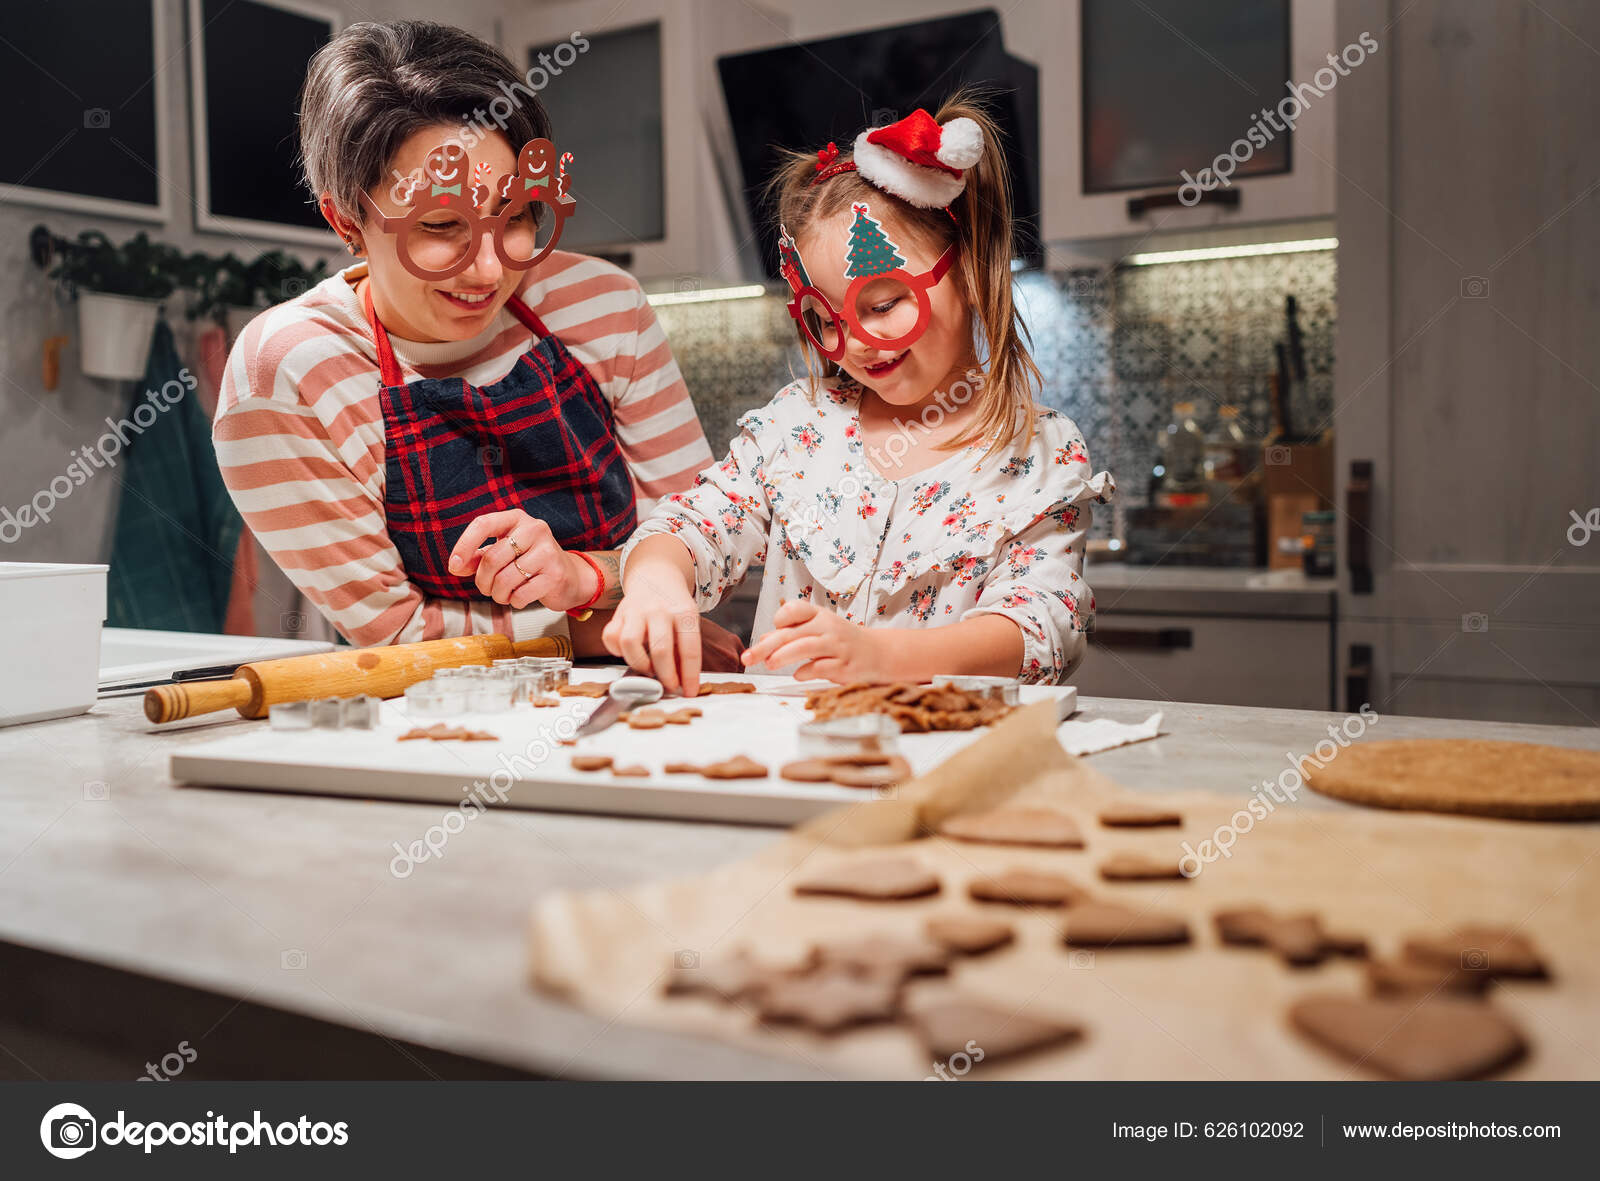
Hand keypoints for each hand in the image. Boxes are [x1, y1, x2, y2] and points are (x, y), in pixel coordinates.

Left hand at [446, 510, 594, 609]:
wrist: (569, 577)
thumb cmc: (530, 563)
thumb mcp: (504, 554)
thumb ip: (478, 557)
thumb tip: (456, 566)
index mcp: (517, 519)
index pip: (483, 524)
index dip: (464, 545)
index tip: (453, 566)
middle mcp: (534, 529)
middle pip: (492, 558)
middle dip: (482, 581)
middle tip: (486, 589)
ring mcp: (548, 551)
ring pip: (505, 579)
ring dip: (497, 594)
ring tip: (502, 595)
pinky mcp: (556, 574)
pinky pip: (521, 594)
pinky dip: (514, 601)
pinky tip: (519, 597)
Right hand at [602, 557, 703, 694]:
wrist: (656, 576)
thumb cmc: (673, 606)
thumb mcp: (688, 621)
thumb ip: (684, 649)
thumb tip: (682, 683)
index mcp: (684, 613)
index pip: (690, 650)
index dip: (689, 676)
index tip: (689, 692)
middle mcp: (659, 610)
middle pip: (660, 650)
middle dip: (665, 676)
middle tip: (668, 686)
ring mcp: (636, 610)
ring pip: (629, 643)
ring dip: (639, 664)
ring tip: (648, 669)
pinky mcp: (618, 613)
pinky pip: (610, 637)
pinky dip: (616, 651)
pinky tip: (628, 653)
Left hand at [741, 600, 895, 681]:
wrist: (879, 653)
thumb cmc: (842, 641)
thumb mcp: (818, 630)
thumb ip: (792, 633)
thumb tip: (764, 639)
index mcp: (820, 615)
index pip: (795, 608)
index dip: (780, 619)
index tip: (775, 629)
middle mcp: (828, 627)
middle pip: (791, 633)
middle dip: (765, 646)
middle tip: (748, 658)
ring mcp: (837, 646)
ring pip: (804, 647)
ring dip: (782, 657)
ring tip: (768, 665)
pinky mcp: (844, 665)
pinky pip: (819, 668)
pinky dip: (805, 672)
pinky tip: (798, 675)